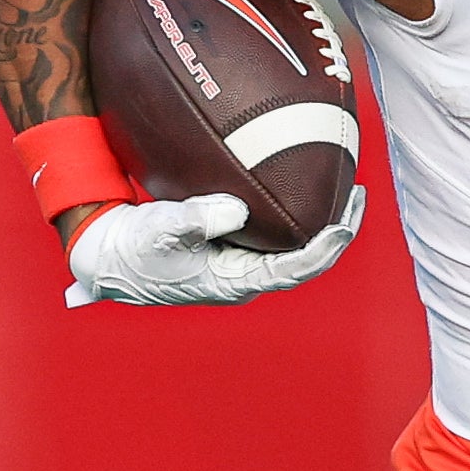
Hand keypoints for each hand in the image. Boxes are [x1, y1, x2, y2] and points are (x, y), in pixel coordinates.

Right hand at [64, 187, 362, 307]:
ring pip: (294, 246)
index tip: (346, 225)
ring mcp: (240, 263)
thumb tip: (238, 210)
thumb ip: (198, 220)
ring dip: (322, 221)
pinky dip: (295, 213)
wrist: (110, 257)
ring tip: (346, 189)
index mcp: (234, 282)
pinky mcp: (232, 248)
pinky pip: (274, 234)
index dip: (325, 250)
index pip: (294, 270)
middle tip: (359, 194)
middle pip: (306, 258)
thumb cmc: (134, 250)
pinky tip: (304, 188)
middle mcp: (245, 276)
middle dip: (336, 229)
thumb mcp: (161, 231)